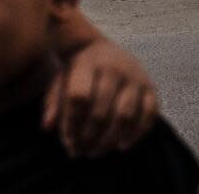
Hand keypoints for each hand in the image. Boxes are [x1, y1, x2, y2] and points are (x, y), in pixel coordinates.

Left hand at [42, 39, 156, 157]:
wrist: (99, 46)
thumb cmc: (76, 70)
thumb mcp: (60, 79)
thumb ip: (53, 102)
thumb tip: (48, 127)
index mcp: (88, 63)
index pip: (78, 97)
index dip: (72, 123)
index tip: (68, 141)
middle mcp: (114, 67)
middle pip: (101, 110)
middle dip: (90, 137)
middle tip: (83, 152)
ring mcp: (135, 76)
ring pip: (125, 115)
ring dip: (110, 139)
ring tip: (98, 152)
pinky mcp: (150, 86)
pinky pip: (149, 114)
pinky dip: (137, 133)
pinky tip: (121, 145)